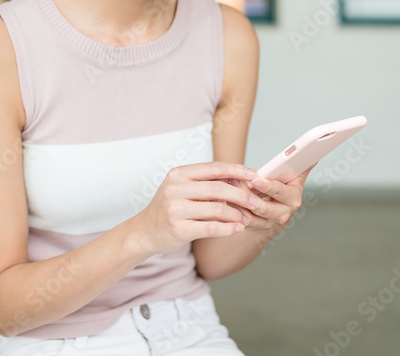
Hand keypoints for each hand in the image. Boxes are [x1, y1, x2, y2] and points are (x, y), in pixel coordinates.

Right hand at [133, 162, 263, 255]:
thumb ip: (206, 182)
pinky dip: (228, 229)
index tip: (255, 175)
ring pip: (217, 209)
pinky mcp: (178, 229)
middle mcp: (175, 189)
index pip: (214, 168)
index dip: (237, 170)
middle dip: (242, 195)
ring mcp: (175, 210)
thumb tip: (239, 179)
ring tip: (245, 219)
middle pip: (218, 189)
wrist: (144, 232)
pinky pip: (211, 228)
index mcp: (178, 174)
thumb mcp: (182, 188)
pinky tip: (237, 229)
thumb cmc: (169, 207)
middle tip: (255, 201)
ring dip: (236, 215)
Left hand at [225, 162, 317, 234]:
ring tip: (228, 189)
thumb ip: (302, 167)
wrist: (277, 214)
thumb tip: (314, 154)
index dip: (268, 186)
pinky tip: (225, 201)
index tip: (256, 179)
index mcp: (292, 199)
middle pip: (265, 207)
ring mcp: (269, 223)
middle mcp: (283, 214)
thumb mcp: (294, 179)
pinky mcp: (256, 229)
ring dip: (238, 203)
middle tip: (236, 184)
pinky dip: (234, 212)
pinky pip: (243, 221)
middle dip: (250, 197)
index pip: (280, 192)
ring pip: (251, 216)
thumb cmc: (283, 192)